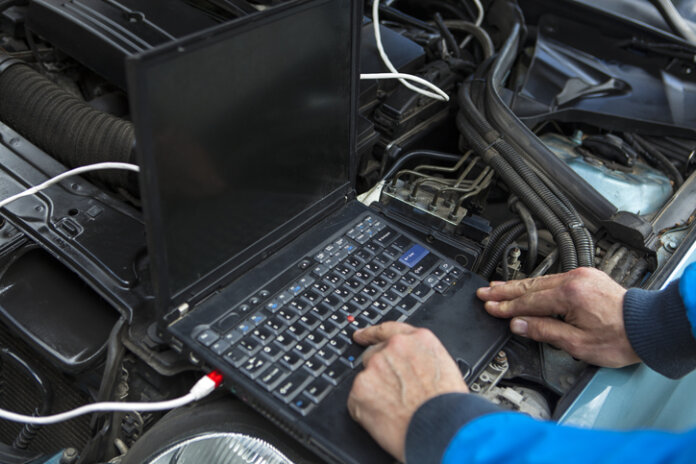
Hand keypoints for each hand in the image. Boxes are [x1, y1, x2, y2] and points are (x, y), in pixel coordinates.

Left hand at [347, 322, 467, 462]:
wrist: (445, 429)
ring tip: (396, 411)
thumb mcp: (445, 368)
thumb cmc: (450, 407)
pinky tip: (386, 419)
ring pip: (366, 379)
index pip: (389, 330)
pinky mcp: (362, 389)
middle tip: (391, 394)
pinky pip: (357, 401)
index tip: (361, 336)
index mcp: (418, 340)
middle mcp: (394, 348)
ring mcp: (375, 367)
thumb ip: (420, 359)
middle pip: (373, 356)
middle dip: (379, 373)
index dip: (372, 333)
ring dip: (374, 393)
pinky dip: (366, 411)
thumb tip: (409, 368)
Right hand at [477, 267, 639, 367]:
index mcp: (569, 295)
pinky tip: (526, 286)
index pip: (528, 301)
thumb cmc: (620, 339)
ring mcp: (581, 276)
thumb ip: (545, 331)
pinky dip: (535, 284)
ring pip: (540, 281)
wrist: (649, 327)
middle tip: (483, 292)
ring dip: (517, 285)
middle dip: (504, 290)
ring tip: (497, 287)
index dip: (506, 307)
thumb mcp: (577, 344)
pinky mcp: (587, 277)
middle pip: (529, 286)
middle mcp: (573, 280)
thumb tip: (519, 325)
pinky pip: (553, 279)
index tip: (489, 307)